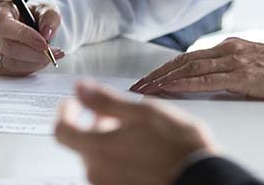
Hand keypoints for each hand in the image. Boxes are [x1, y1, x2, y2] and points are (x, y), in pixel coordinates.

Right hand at [0, 0, 64, 75]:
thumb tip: (47, 33)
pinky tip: (37, 61)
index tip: (44, 43)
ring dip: (33, 63)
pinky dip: (28, 68)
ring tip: (49, 56)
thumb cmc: (34, 15)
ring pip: (9, 62)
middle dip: (34, 53)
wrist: (30, 25)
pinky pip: (10, 72)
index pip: (3, 26)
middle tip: (53, 53)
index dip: (24, 36)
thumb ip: (49, 17)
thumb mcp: (46, 9)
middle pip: (7, 47)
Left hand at [55, 80, 216, 184]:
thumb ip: (105, 100)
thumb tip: (80, 88)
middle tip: (113, 112)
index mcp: (97, 149)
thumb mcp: (142, 112)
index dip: (65, 112)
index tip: (74, 102)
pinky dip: (117, 157)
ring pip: (96, 158)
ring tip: (133, 130)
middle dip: (91, 123)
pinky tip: (140, 149)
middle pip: (80, 144)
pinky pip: (110, 172)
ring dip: (106, 140)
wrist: (201, 180)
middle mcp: (98, 172)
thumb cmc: (177, 147)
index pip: (62, 130)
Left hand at [130, 37, 263, 99]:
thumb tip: (206, 80)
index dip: (165, 68)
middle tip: (137, 86)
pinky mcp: (243, 75)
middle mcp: (229, 49)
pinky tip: (170, 88)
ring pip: (191, 67)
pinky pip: (207, 79)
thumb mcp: (252, 65)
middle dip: (157, 74)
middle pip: (184, 60)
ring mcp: (235, 60)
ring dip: (164, 79)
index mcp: (230, 46)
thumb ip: (230, 70)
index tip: (148, 79)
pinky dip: (185, 82)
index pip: (189, 57)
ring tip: (146, 89)